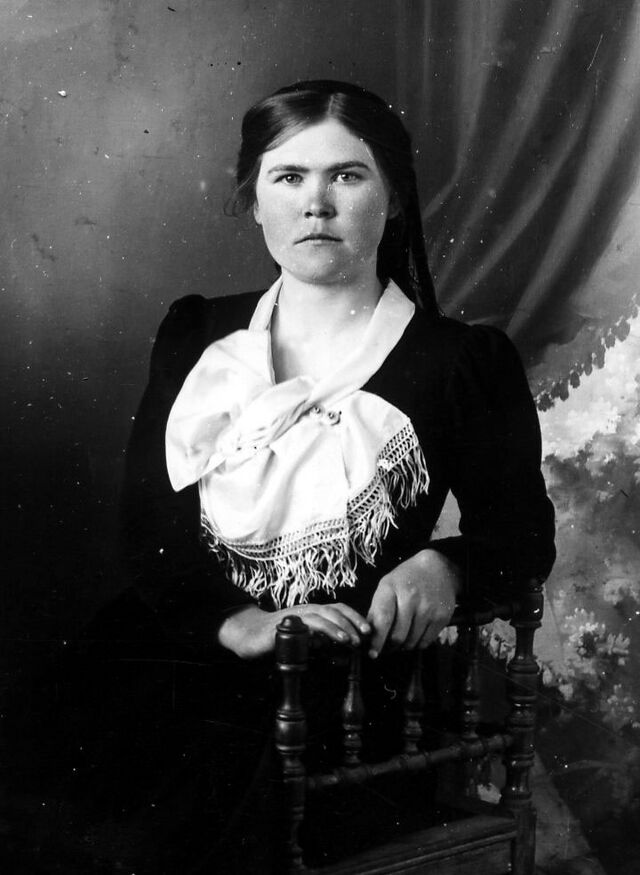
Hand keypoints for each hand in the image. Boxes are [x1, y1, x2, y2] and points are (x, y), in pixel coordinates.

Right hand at [217, 602, 370, 659]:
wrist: (248, 636)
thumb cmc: (277, 639)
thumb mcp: (304, 641)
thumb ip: (321, 643)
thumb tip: (342, 652)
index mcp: (312, 613)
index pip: (338, 609)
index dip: (354, 617)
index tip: (368, 630)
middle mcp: (306, 610)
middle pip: (334, 609)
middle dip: (352, 621)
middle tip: (365, 635)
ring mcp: (296, 615)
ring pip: (322, 615)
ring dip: (339, 626)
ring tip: (351, 640)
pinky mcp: (286, 624)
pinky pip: (305, 624)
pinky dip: (318, 631)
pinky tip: (325, 640)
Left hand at [366, 549, 460, 658]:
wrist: (438, 569)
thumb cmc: (406, 579)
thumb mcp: (387, 586)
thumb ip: (377, 610)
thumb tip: (368, 636)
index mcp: (392, 588)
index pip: (383, 620)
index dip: (377, 640)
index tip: (372, 653)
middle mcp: (411, 598)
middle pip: (397, 635)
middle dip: (390, 646)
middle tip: (388, 646)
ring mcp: (428, 608)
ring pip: (411, 642)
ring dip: (403, 646)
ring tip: (401, 639)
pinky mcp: (442, 617)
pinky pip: (426, 642)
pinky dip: (417, 644)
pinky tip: (414, 636)